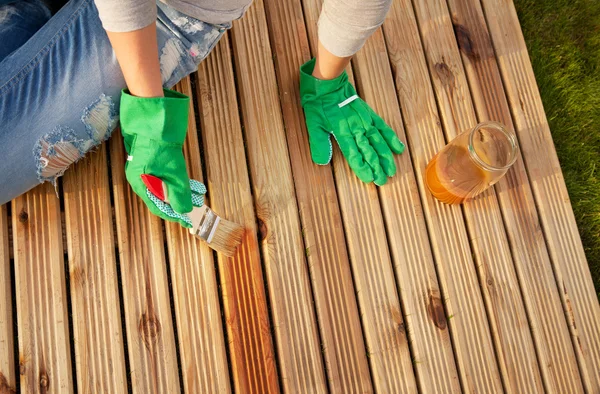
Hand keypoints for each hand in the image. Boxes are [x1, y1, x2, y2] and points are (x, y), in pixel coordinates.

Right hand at [120, 88, 192, 226]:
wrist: (153, 122)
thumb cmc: (160, 147)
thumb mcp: (173, 174)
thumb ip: (179, 194)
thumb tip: (184, 211)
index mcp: (140, 184)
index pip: (158, 207)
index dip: (173, 215)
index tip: (186, 220)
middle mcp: (140, 179)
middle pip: (161, 198)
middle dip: (180, 203)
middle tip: (195, 207)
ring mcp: (145, 169)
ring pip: (165, 187)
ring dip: (181, 192)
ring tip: (198, 194)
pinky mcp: (152, 161)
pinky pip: (166, 178)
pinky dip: (178, 182)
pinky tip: (191, 183)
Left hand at [300, 58, 404, 185]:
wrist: (328, 82)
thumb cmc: (318, 104)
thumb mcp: (313, 124)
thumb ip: (319, 143)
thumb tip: (322, 162)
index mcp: (342, 132)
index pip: (354, 154)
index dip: (363, 167)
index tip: (370, 179)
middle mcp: (357, 128)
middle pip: (369, 151)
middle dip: (377, 167)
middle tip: (383, 181)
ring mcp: (365, 121)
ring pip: (379, 142)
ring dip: (386, 157)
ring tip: (392, 170)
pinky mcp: (369, 114)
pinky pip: (383, 128)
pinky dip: (391, 138)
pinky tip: (398, 148)